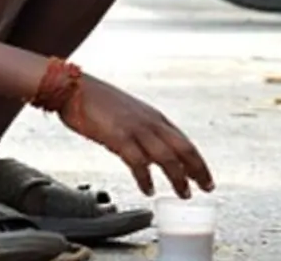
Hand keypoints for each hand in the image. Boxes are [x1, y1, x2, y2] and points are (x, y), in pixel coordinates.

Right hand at [60, 77, 213, 198]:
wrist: (74, 87)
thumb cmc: (97, 101)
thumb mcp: (128, 116)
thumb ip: (142, 133)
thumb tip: (149, 156)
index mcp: (153, 116)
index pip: (184, 141)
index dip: (198, 160)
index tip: (205, 175)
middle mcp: (150, 121)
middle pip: (184, 148)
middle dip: (198, 169)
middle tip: (206, 187)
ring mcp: (136, 128)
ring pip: (167, 156)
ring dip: (178, 177)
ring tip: (183, 193)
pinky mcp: (119, 136)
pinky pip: (138, 161)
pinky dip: (145, 178)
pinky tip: (148, 189)